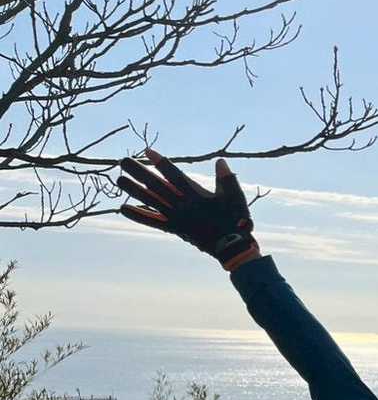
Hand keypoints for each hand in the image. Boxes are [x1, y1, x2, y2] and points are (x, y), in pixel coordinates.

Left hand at [116, 150, 259, 270]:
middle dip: (139, 173)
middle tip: (123, 162)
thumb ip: (227, 179)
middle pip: (156, 186)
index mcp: (196, 195)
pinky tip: (123, 208)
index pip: (174, 176)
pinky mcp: (174, 229)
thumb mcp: (235, 198)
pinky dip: (138, 215)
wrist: (232, 248)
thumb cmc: (236, 220)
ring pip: (151, 201)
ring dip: (134, 190)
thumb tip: (220, 161)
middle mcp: (182, 205)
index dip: (161, 163)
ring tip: (119, 179)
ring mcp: (176, 218)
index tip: (147, 152)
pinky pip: (153, 221)